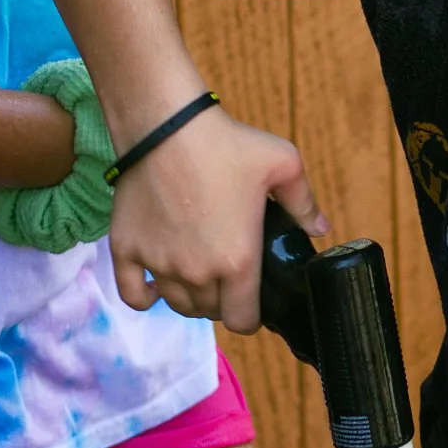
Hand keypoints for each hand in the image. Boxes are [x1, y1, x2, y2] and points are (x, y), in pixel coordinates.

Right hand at [108, 105, 327, 331]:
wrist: (166, 126)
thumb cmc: (226, 144)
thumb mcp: (283, 165)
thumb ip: (304, 203)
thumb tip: (320, 227)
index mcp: (238, 262)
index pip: (243, 321)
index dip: (252, 316)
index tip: (252, 301)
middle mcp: (198, 273)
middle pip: (210, 313)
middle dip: (222, 301)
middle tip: (226, 275)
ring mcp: (159, 264)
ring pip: (177, 305)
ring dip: (190, 298)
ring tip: (198, 275)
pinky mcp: (127, 250)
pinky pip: (133, 295)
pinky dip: (145, 297)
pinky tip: (155, 285)